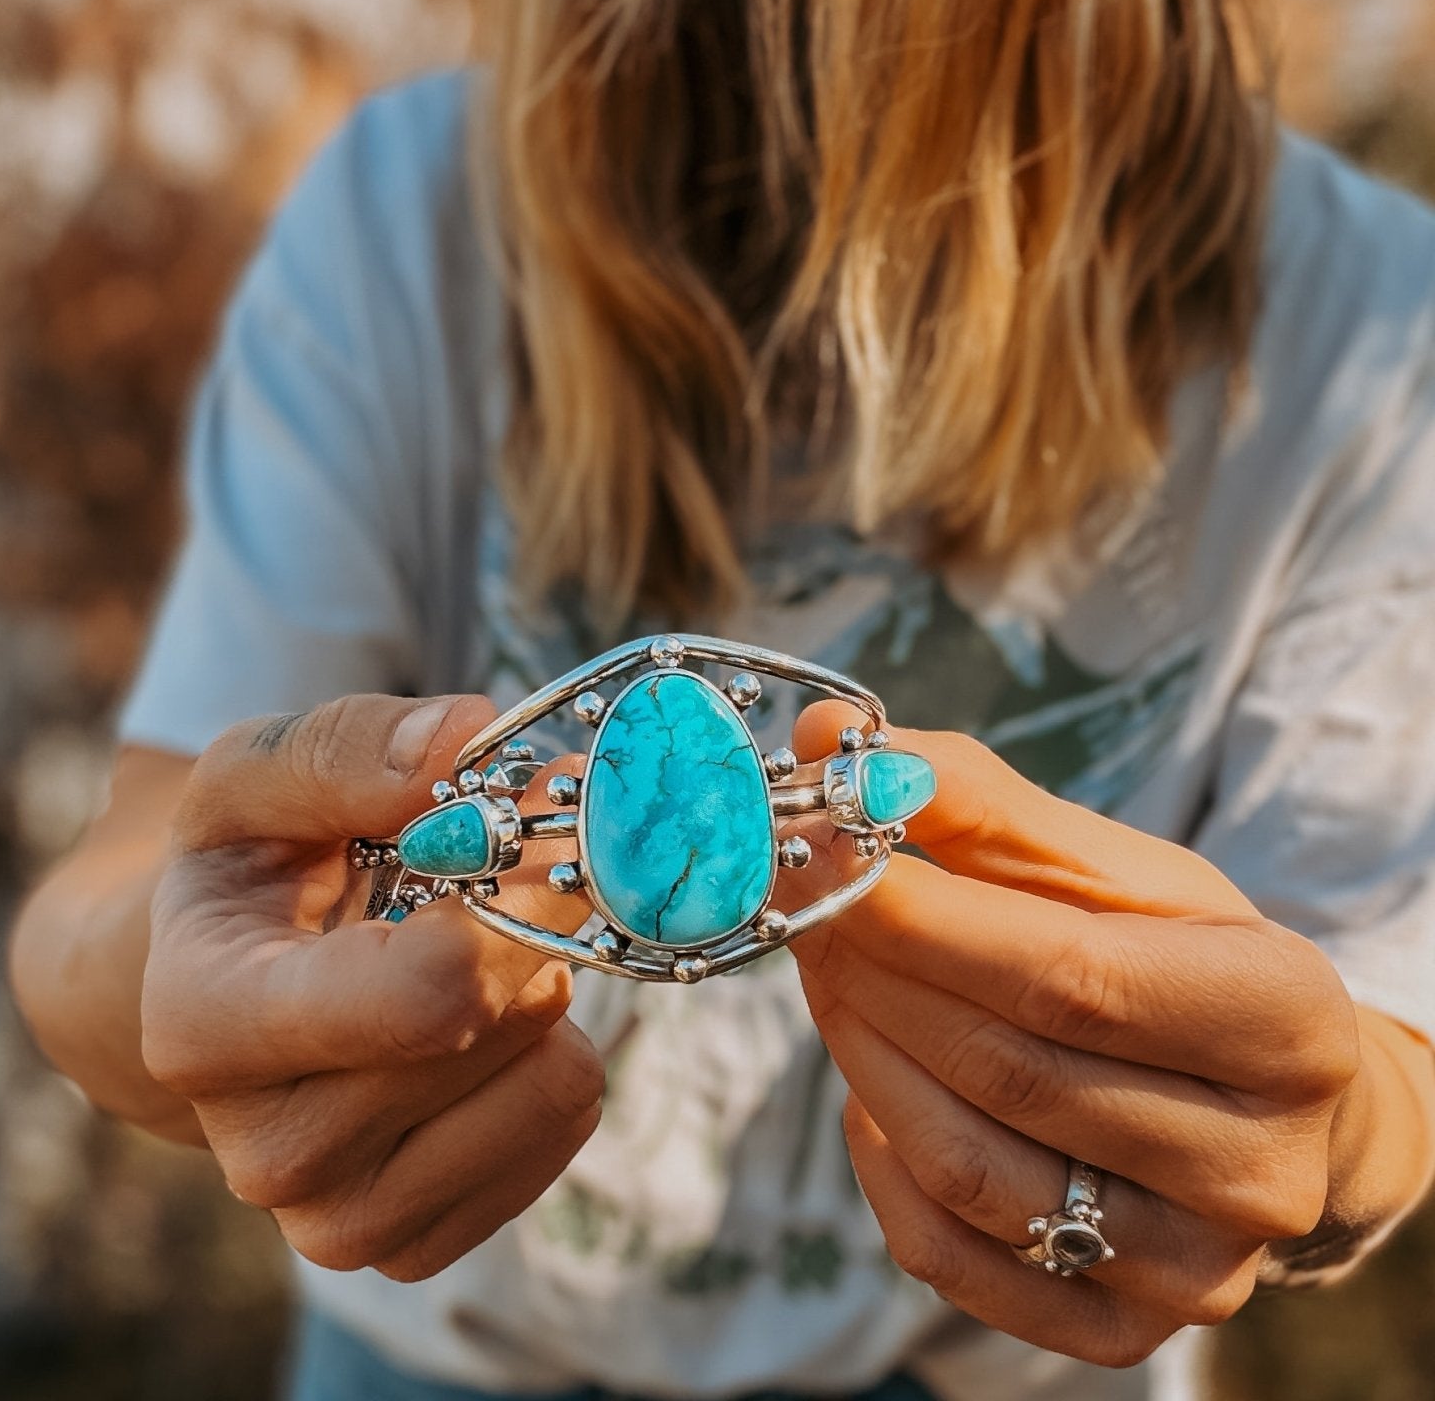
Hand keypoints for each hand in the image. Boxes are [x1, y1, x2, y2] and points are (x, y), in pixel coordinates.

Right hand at [141, 694, 601, 1281]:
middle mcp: (264, 1148)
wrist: (225, 989)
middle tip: (497, 875)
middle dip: (525, 924)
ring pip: (553, 1082)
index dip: (512, 903)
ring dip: (539, 989)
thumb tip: (463, 737)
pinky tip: (475, 1027)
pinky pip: (566, 1128)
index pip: (425, 995)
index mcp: (208, 1020)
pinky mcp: (413, 1245)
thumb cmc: (247, 870)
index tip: (529, 825)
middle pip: (499, 1023)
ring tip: (462, 953)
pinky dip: (547, 1054)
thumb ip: (343, 746)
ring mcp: (338, 1219)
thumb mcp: (255, 774)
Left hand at [778, 702, 1361, 1367]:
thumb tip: (833, 751)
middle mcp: (1260, 1170)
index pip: (1068, 977)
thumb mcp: (1111, 867)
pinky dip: (879, 1159)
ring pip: (964, 1165)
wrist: (1251, 1097)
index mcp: (1286, 1024)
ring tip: (823, 965)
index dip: (922, 915)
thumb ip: (975, 804)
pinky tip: (871, 1081)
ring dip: (859, 1048)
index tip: (819, 847)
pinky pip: (948, 1254)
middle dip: (871, 966)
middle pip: (1006, 1068)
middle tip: (794, 891)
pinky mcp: (1116, 1329)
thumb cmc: (1175, 958)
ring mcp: (1190, 1269)